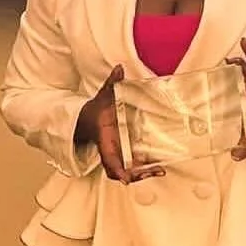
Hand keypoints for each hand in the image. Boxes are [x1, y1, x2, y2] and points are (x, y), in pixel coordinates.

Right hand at [74, 66, 163, 183]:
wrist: (86, 119)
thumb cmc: (96, 109)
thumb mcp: (104, 95)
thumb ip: (112, 83)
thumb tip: (119, 68)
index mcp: (105, 138)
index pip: (108, 158)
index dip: (117, 168)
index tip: (126, 177)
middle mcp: (110, 149)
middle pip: (118, 171)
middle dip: (135, 175)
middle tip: (154, 172)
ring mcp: (116, 153)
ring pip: (126, 171)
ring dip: (142, 174)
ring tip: (160, 171)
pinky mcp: (122, 153)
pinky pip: (132, 165)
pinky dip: (143, 168)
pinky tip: (158, 166)